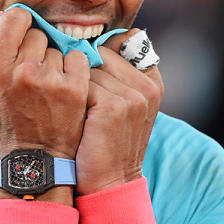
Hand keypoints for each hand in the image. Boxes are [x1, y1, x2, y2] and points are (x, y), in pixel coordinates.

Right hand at [0, 7, 90, 159]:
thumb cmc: (10, 119)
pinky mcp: (74, 88)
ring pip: (58, 48)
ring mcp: (50, 80)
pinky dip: (75, 69)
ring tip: (50, 85)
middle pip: (38, 34)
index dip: (22, 23)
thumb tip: (5, 15)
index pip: (15, 18)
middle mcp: (23, 71)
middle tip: (37, 72)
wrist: (36, 156)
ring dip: (56, 62)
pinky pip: (78, 57)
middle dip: (38, 49)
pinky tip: (67, 85)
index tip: (25, 33)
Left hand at [75, 29, 163, 193]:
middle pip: (101, 53)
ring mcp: (133, 96)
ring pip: (87, 68)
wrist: (108, 182)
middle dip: (83, 70)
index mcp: (152, 82)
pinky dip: (71, 99)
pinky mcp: (114, 106)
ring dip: (75, 86)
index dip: (102, 53)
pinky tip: (75, 119)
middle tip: (80, 99)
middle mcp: (147, 86)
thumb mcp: (121, 105)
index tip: (91, 74)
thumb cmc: (106, 140)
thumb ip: (116, 74)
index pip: (124, 41)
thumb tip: (89, 40)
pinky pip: (81, 84)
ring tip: (78, 112)